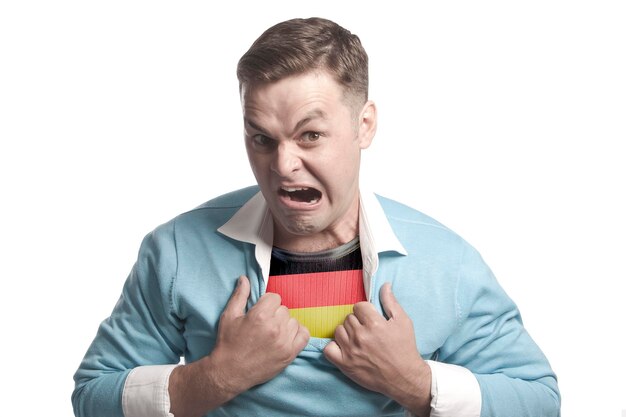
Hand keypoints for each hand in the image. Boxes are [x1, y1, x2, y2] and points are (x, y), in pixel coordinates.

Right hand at [211, 275, 309, 393]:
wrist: (229, 372)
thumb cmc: (228, 343)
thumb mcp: (229, 316)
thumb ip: (240, 295)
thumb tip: (244, 278)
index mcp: (260, 315)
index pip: (275, 297)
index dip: (266, 303)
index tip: (260, 312)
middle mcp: (274, 327)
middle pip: (284, 309)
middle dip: (274, 314)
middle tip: (263, 325)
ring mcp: (284, 342)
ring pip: (293, 321)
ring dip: (284, 325)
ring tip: (272, 333)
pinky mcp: (289, 354)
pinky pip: (304, 335)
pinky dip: (297, 334)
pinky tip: (286, 337)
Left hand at [323, 283, 430, 415]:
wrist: (404, 377)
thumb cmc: (405, 348)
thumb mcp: (403, 321)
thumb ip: (390, 301)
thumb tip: (384, 284)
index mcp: (374, 323)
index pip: (358, 306)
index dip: (365, 311)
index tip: (371, 319)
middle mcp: (360, 336)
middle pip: (349, 318)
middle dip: (358, 322)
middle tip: (368, 332)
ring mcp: (351, 351)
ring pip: (338, 330)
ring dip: (347, 333)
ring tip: (358, 340)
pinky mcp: (344, 365)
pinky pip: (328, 348)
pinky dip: (334, 347)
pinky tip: (345, 348)